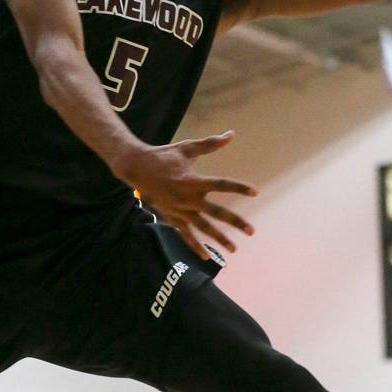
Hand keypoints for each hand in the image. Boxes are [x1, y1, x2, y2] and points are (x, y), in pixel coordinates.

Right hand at [113, 131, 257, 258]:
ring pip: (203, 228)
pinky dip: (196, 246)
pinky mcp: (172, 217)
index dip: (239, 188)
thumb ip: (210, 144)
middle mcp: (189, 199)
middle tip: (251, 231)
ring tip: (234, 249)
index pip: (221, 185)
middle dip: (235, 222)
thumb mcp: (187, 148)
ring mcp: (180, 210)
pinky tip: (206, 257)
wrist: (137, 168)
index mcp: (193, 181)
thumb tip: (230, 134)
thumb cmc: (164, 156)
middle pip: (217, 213)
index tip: (255, 192)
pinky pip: (186, 234)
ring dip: (219, 238)